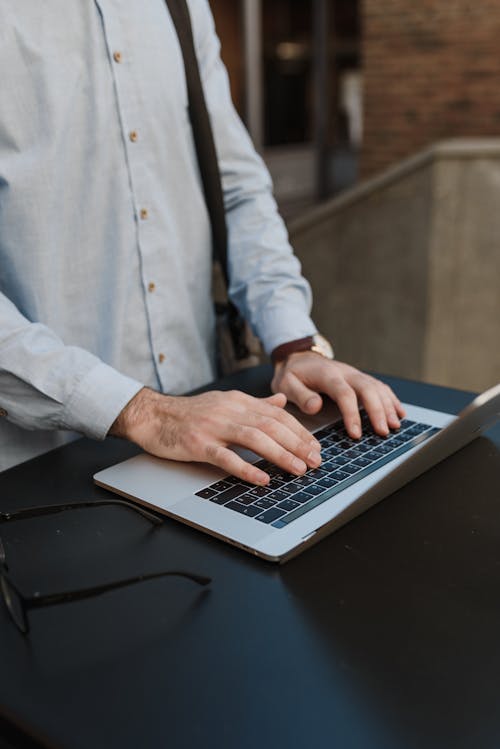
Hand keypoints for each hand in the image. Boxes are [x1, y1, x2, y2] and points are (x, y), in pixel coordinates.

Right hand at [110, 388, 321, 485]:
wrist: (152, 415)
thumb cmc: (189, 413)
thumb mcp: (225, 401)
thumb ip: (255, 403)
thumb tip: (282, 401)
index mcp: (238, 401)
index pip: (277, 414)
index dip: (299, 431)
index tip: (315, 447)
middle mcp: (229, 410)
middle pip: (271, 425)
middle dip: (297, 444)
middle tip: (315, 461)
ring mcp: (213, 426)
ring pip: (254, 438)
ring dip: (280, 454)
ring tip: (297, 469)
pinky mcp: (198, 443)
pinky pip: (225, 457)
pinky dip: (246, 468)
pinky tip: (262, 479)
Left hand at [271, 353, 405, 438]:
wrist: (299, 357)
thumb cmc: (292, 374)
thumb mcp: (285, 384)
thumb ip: (299, 395)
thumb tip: (316, 406)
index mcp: (327, 374)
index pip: (344, 393)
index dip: (352, 414)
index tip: (356, 434)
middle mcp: (345, 372)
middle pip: (367, 388)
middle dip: (377, 411)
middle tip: (383, 432)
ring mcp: (355, 374)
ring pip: (377, 388)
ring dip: (388, 406)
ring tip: (394, 426)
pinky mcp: (360, 379)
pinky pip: (380, 387)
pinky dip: (391, 400)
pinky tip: (400, 413)